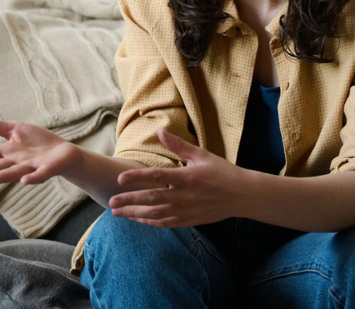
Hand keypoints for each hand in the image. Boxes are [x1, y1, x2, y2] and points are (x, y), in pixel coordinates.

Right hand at [0, 116, 80, 186]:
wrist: (65, 153)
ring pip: (14, 172)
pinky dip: (32, 178)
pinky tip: (24, 181)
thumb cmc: (38, 143)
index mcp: (7, 151)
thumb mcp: (14, 130)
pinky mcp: (48, 169)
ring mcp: (32, 167)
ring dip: (1, 177)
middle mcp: (16, 162)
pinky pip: (39, 174)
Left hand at [108, 128, 246, 227]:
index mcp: (186, 177)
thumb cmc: (222, 172)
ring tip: (117, 213)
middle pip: (151, 199)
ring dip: (134, 214)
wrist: (243, 196)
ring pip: (155, 214)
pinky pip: (165, 223)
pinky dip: (149, 222)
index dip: (137, 178)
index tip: (120, 179)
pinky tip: (136, 219)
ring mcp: (187, 211)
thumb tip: (159, 130)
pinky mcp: (190, 221)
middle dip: (129, 201)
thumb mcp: (201, 155)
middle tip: (110, 203)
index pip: (156, 177)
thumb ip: (177, 145)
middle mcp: (184, 196)